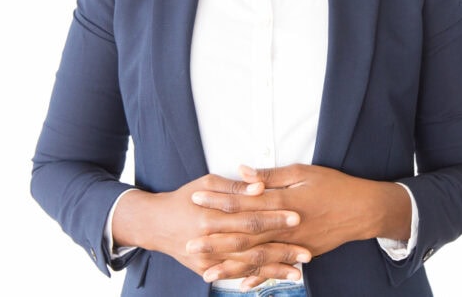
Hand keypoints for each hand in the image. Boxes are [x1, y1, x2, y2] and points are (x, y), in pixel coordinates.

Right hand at [112, 173, 310, 282]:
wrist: (155, 223)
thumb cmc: (186, 197)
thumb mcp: (207, 183)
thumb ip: (235, 186)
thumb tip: (260, 187)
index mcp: (211, 214)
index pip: (249, 217)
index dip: (273, 217)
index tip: (296, 217)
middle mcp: (209, 239)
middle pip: (251, 245)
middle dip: (280, 250)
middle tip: (306, 252)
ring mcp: (207, 259)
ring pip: (246, 265)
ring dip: (273, 269)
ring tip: (298, 272)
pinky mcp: (205, 270)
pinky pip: (234, 275)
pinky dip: (255, 278)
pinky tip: (274, 279)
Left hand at [192, 164, 411, 272]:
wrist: (364, 210)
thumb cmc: (334, 186)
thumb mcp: (303, 172)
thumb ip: (271, 175)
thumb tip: (243, 172)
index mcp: (282, 201)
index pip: (243, 201)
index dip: (218, 200)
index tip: (196, 198)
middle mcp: (284, 226)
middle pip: (243, 234)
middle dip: (214, 240)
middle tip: (188, 245)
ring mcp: (293, 244)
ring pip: (256, 257)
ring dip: (230, 265)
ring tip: (206, 272)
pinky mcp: (302, 254)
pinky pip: (276, 268)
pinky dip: (259, 277)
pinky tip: (242, 286)